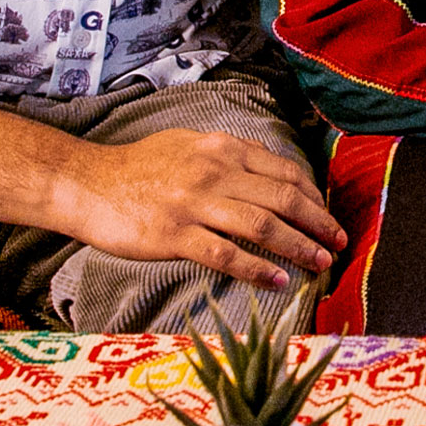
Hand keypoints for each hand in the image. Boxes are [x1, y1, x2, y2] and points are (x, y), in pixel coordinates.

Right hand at [60, 127, 345, 291]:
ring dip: (299, 247)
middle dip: (318, 223)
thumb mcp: (188, 144)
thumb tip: (268, 164)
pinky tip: (277, 281)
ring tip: (320, 265)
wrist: (87, 183)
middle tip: (339, 244)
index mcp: (221, 148)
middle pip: (283, 199)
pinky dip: (257, 269)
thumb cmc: (138, 167)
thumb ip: (228, 154)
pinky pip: (226, 254)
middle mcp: (213, 171)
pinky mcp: (174, 234)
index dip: (315, 197)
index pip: (284, 172)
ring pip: (263, 226)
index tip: (329, 217)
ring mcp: (194, 203)